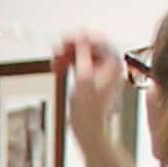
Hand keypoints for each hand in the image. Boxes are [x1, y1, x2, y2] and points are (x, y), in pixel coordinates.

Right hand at [54, 33, 133, 166]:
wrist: (89, 130)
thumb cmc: (89, 109)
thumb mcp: (83, 77)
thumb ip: (82, 54)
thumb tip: (81, 37)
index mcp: (113, 63)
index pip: (97, 40)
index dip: (80, 37)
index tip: (65, 38)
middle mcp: (110, 65)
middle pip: (89, 46)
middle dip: (71, 47)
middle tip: (57, 49)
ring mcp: (101, 72)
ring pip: (82, 55)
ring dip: (67, 56)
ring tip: (54, 61)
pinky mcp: (93, 79)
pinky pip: (79, 64)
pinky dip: (68, 64)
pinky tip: (57, 68)